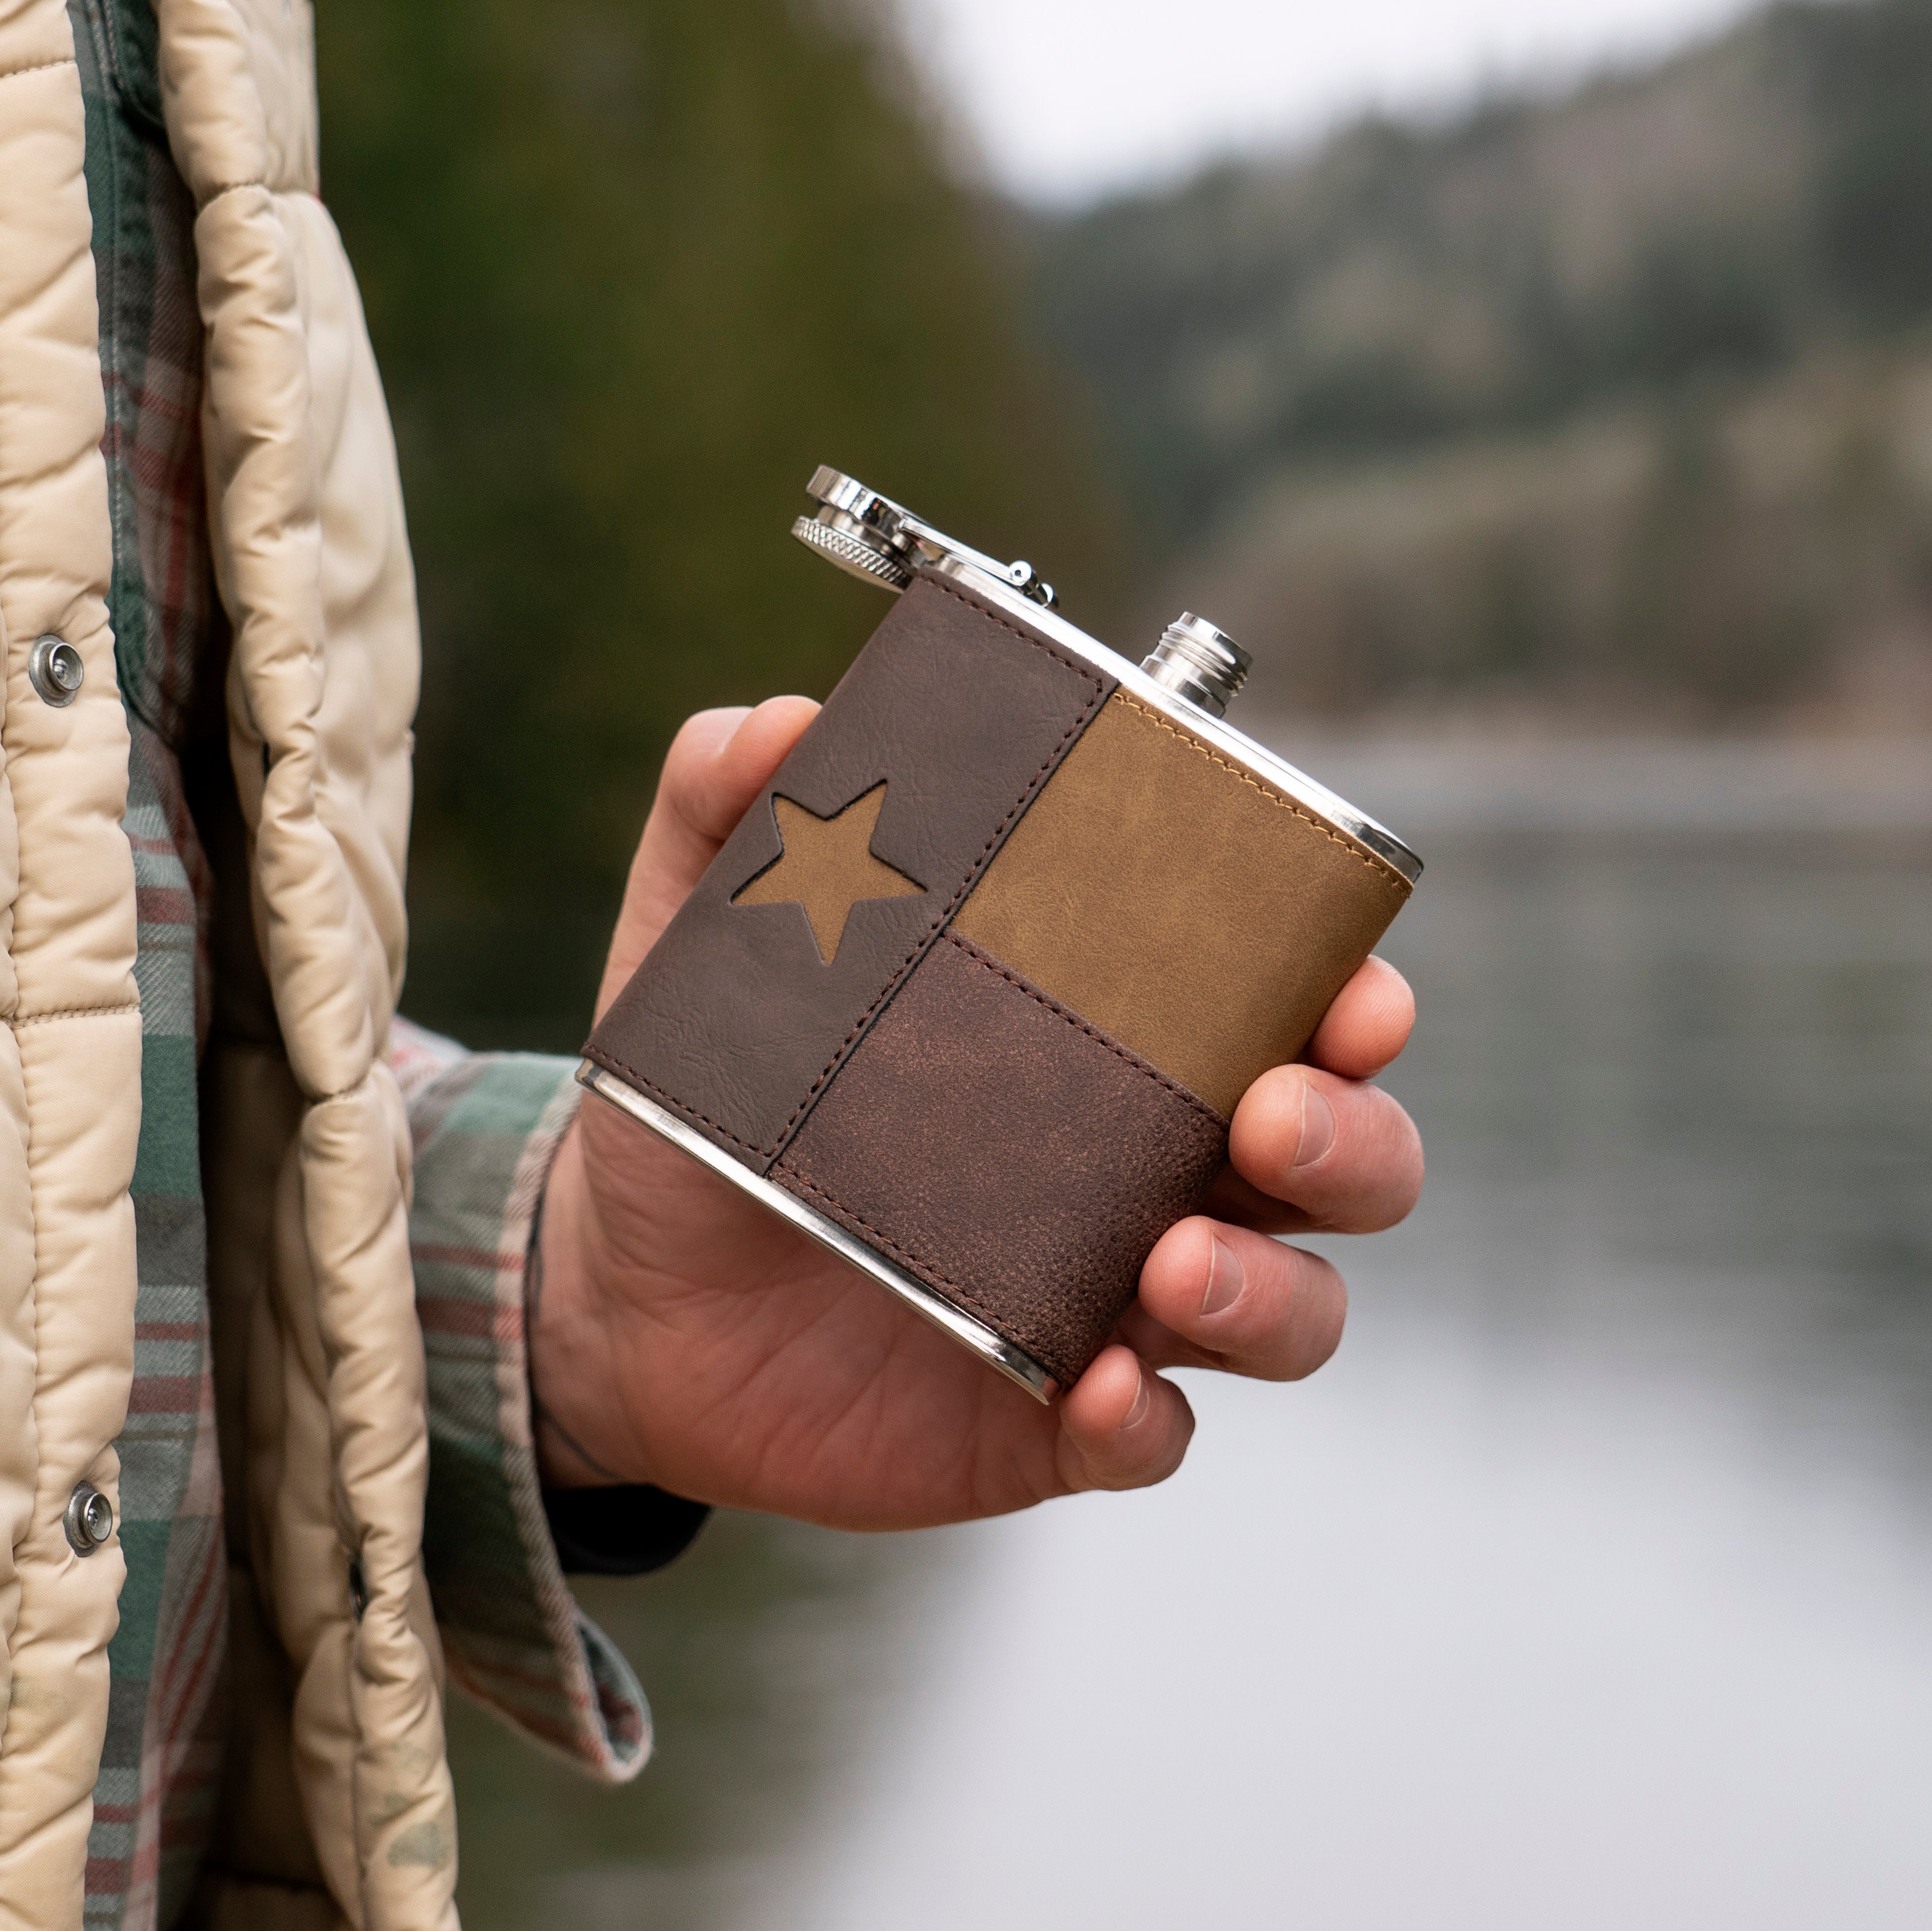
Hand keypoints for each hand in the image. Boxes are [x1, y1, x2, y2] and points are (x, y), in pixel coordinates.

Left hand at [531, 699, 1423, 1527]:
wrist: (629, 1292)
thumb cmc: (706, 1104)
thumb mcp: (705, 946)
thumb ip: (730, 816)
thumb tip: (780, 725)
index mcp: (1109, 1043)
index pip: (1285, 1009)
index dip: (1352, 995)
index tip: (1354, 986)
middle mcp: (1147, 1165)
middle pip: (1341, 1158)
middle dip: (1349, 1135)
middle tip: (1267, 1114)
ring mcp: (1114, 1298)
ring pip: (1292, 1308)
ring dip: (1271, 1287)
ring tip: (1172, 1264)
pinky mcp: (1056, 1416)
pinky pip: (1159, 1436)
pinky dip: (1153, 1421)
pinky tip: (1102, 1389)